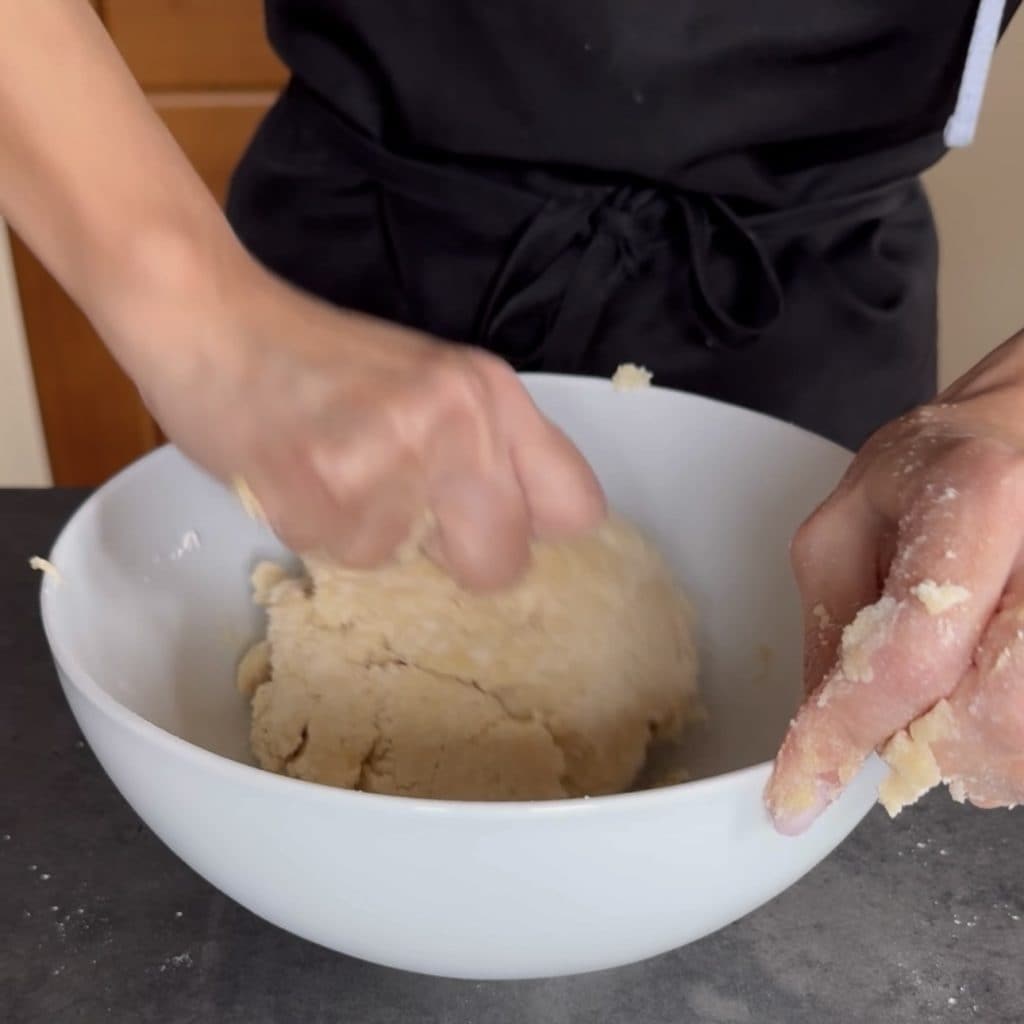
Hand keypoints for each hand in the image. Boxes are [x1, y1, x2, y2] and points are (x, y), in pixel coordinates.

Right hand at [119, 255, 605, 589]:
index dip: (534, 534)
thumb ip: (487, 449)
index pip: (575, 507)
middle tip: (405, 514)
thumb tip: (521, 533)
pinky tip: (296, 476)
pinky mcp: (321, 487)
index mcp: (492, 392)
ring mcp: (390, 453)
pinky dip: (316, 529)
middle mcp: (457, 420)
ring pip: (404, 563)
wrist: (213, 317)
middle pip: (502, 562)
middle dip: (454, 557)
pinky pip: (339, 555)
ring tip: (333, 469)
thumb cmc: (322, 359)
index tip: (496, 533)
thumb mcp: (431, 383)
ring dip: (365, 533)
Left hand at [765, 331, 1023, 832]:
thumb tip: (822, 730)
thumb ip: (833, 625)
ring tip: (936, 696)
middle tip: (884, 728)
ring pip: (1023, 740)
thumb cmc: (934, 471)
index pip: (912, 653)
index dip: (847, 731)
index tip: (796, 790)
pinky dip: (1000, 740)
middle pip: (996, 718)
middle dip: (922, 747)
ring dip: (966, 750)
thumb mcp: (847, 525)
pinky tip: (977, 691)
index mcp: (979, 501)